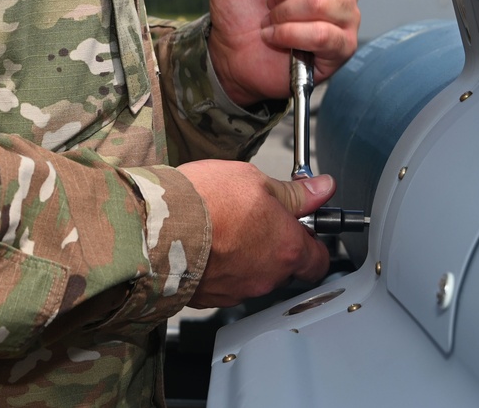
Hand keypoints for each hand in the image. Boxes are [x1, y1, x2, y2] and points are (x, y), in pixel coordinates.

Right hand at [178, 160, 334, 307]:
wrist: (157, 226)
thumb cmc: (206, 202)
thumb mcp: (255, 181)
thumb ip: (293, 192)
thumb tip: (322, 188)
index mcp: (287, 248)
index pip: (318, 260)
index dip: (311, 242)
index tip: (299, 225)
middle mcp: (267, 276)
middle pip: (284, 268)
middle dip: (274, 246)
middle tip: (255, 219)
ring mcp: (238, 290)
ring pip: (252, 275)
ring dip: (245, 256)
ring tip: (222, 228)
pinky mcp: (210, 297)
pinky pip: (223, 283)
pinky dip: (219, 267)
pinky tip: (206, 243)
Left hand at [208, 0, 359, 106]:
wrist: (231, 50)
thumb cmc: (238, 4)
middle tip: (268, 3)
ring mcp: (347, 14)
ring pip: (319, 2)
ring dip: (282, 14)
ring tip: (272, 21)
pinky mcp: (343, 46)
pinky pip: (322, 34)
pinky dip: (287, 35)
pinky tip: (275, 38)